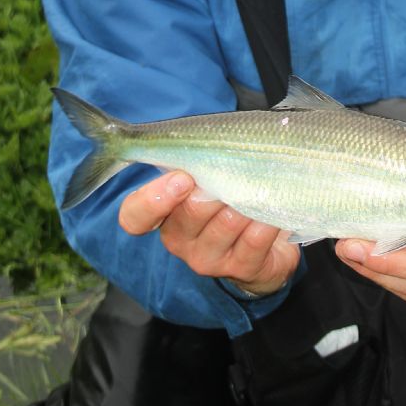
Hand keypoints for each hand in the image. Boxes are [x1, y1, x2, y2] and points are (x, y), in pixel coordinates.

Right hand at [118, 170, 300, 296]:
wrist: (268, 240)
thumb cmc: (232, 196)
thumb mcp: (207, 175)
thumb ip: (194, 159)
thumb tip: (199, 137)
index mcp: (164, 214)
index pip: (135, 217)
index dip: (153, 199)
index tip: (182, 178)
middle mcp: (181, 240)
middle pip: (190, 213)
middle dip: (216, 188)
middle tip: (235, 174)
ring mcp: (210, 259)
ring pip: (227, 223)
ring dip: (247, 201)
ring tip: (259, 189)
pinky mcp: (243, 269)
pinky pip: (256, 239)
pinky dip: (266, 219)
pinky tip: (271, 212)